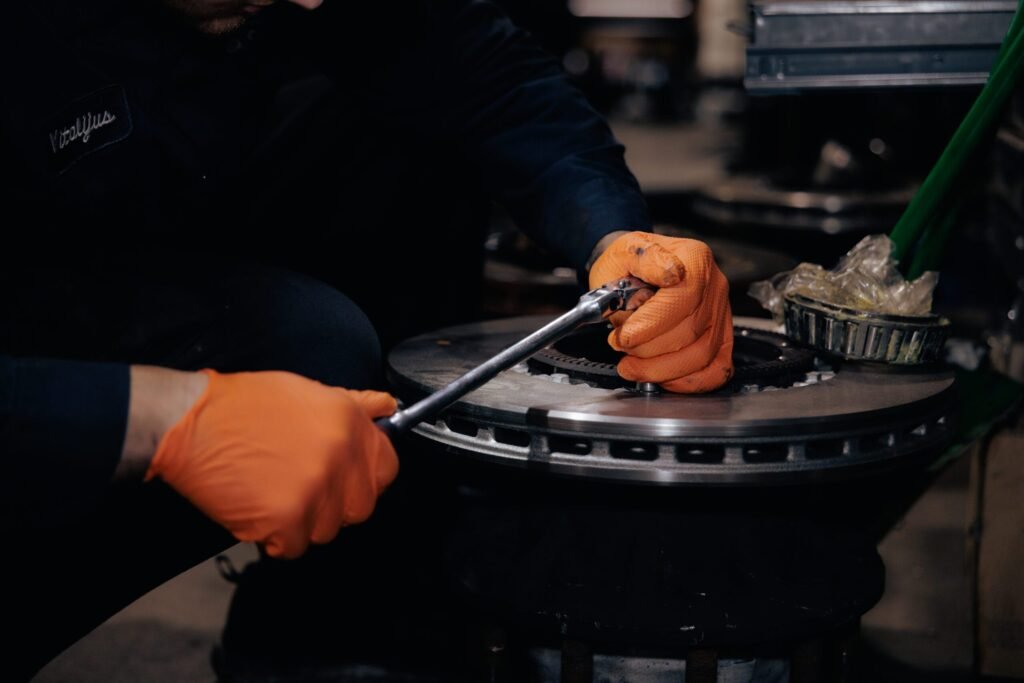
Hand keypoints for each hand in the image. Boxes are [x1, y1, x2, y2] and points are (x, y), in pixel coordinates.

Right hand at [145, 370, 398, 558]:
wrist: (189, 422)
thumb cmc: (242, 406)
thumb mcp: (306, 391)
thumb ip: (354, 405)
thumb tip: (387, 407)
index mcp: (348, 423)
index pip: (386, 468)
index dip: (366, 477)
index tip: (347, 480)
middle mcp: (339, 457)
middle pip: (360, 507)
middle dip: (335, 505)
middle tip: (302, 491)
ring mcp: (314, 491)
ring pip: (327, 530)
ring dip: (302, 522)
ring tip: (273, 494)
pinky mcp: (285, 520)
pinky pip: (293, 547)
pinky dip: (274, 538)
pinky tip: (258, 510)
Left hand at [589, 231, 733, 392]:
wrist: (634, 269)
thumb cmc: (628, 263)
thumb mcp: (624, 251)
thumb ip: (645, 260)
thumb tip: (670, 274)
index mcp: (695, 259)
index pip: (682, 299)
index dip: (649, 326)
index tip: (621, 337)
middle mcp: (714, 286)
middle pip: (690, 333)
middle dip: (647, 349)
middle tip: (620, 345)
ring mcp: (720, 314)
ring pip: (701, 356)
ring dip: (660, 368)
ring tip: (631, 364)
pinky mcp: (720, 339)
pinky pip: (715, 370)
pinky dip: (686, 382)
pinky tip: (660, 377)